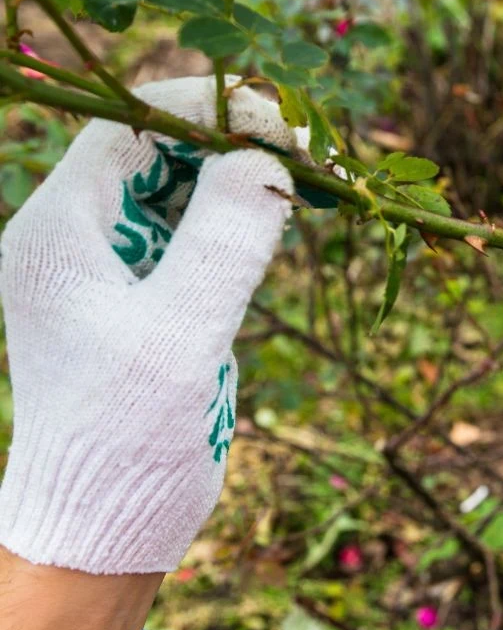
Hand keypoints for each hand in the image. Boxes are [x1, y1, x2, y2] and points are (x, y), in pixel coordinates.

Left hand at [0, 77, 293, 576]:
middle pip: (159, 149)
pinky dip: (244, 218)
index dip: (209, 110)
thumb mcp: (181, 335)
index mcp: (60, 231)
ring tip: (314, 183)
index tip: (287, 124)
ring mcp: (115, 267)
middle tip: (315, 155)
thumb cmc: (128, 435)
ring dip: (246, 177)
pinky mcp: (151, 299)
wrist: (108, 520)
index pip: (131, 127)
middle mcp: (79, 236)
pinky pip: (198, 232)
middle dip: (235, 140)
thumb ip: (223, 242)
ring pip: (183, 187)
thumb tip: (268, 159)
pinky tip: (287, 221)